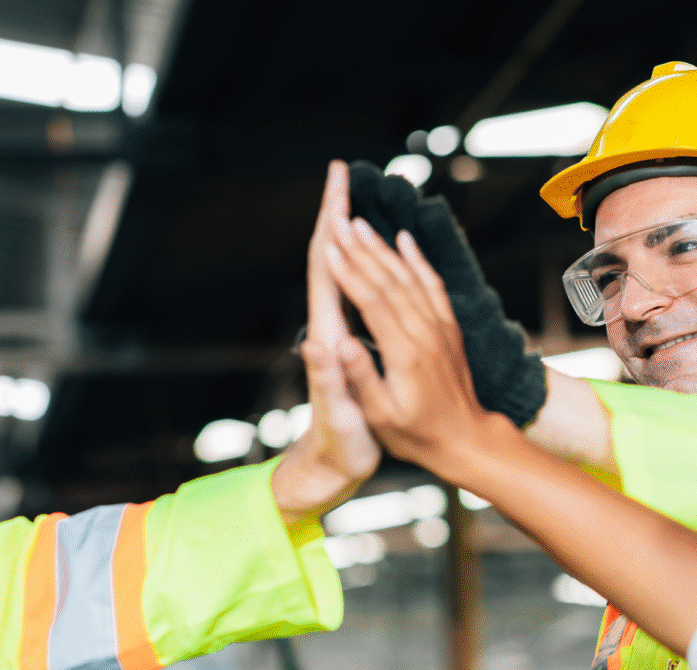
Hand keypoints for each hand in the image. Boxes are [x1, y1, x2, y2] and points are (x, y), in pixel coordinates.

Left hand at [270, 163, 380, 525]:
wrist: (329, 468)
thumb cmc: (339, 447)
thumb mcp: (340, 416)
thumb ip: (331, 380)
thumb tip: (322, 343)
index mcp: (328, 336)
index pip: (325, 267)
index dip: (330, 223)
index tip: (338, 185)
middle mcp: (328, 328)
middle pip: (328, 258)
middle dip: (334, 214)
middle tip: (343, 173)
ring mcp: (336, 335)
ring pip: (342, 271)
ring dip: (346, 233)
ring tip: (356, 200)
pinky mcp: (348, 345)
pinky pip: (356, 292)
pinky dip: (363, 265)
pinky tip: (374, 255)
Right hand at [323, 218, 508, 473]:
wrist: (466, 440)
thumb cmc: (417, 434)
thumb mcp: (382, 416)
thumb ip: (361, 377)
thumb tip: (339, 344)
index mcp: (405, 355)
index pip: (373, 303)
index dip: (349, 274)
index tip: (328, 249)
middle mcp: (425, 334)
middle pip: (390, 281)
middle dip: (361, 250)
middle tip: (338, 222)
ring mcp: (440, 328)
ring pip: (410, 277)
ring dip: (383, 249)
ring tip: (360, 224)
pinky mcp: (449, 328)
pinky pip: (433, 285)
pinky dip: (418, 260)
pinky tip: (404, 240)